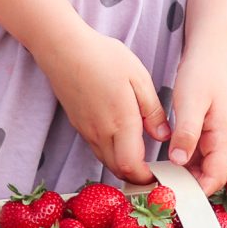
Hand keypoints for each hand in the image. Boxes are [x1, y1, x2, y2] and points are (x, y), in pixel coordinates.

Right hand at [38, 26, 164, 184]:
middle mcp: (101, 133)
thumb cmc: (103, 58)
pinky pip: (96, 148)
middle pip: (117, 169)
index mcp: (121, 122)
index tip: (159, 175)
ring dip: (122, 165)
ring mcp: (86, 130)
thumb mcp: (139, 78)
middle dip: (135, 175)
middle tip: (152, 170)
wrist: (64, 50)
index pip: (131, 166)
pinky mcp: (78, 125)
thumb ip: (153, 111)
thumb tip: (163, 136)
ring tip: (139, 157)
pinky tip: (120, 139)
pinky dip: (110, 152)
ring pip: (105, 160)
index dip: (145, 178)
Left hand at [165, 42, 226, 195]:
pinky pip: (199, 157)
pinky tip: (164, 166)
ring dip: (184, 178)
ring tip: (157, 185)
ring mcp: (219, 138)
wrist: (211, 50)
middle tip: (158, 196)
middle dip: (187, 189)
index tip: (169, 200)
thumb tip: (177, 163)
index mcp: (226, 138)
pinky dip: (183, 164)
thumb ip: (186, 134)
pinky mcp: (211, 133)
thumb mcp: (190, 102)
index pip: (215, 179)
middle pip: (210, 178)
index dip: (194, 193)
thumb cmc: (202, 73)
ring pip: (203, 169)